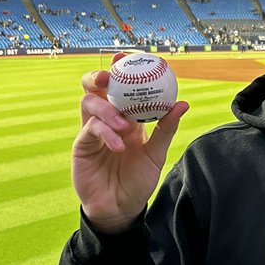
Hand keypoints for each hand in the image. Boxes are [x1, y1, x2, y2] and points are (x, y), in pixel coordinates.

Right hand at [72, 58, 188, 233]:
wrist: (121, 209)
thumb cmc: (137, 181)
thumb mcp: (156, 154)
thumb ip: (166, 128)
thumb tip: (182, 103)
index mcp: (125, 117)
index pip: (118, 87)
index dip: (119, 69)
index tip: (126, 56)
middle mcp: (106, 120)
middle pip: (92, 88)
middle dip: (97, 76)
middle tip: (108, 76)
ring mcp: (91, 132)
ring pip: (88, 104)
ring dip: (106, 108)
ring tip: (124, 125)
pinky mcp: (81, 146)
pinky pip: (90, 130)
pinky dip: (106, 133)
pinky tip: (119, 145)